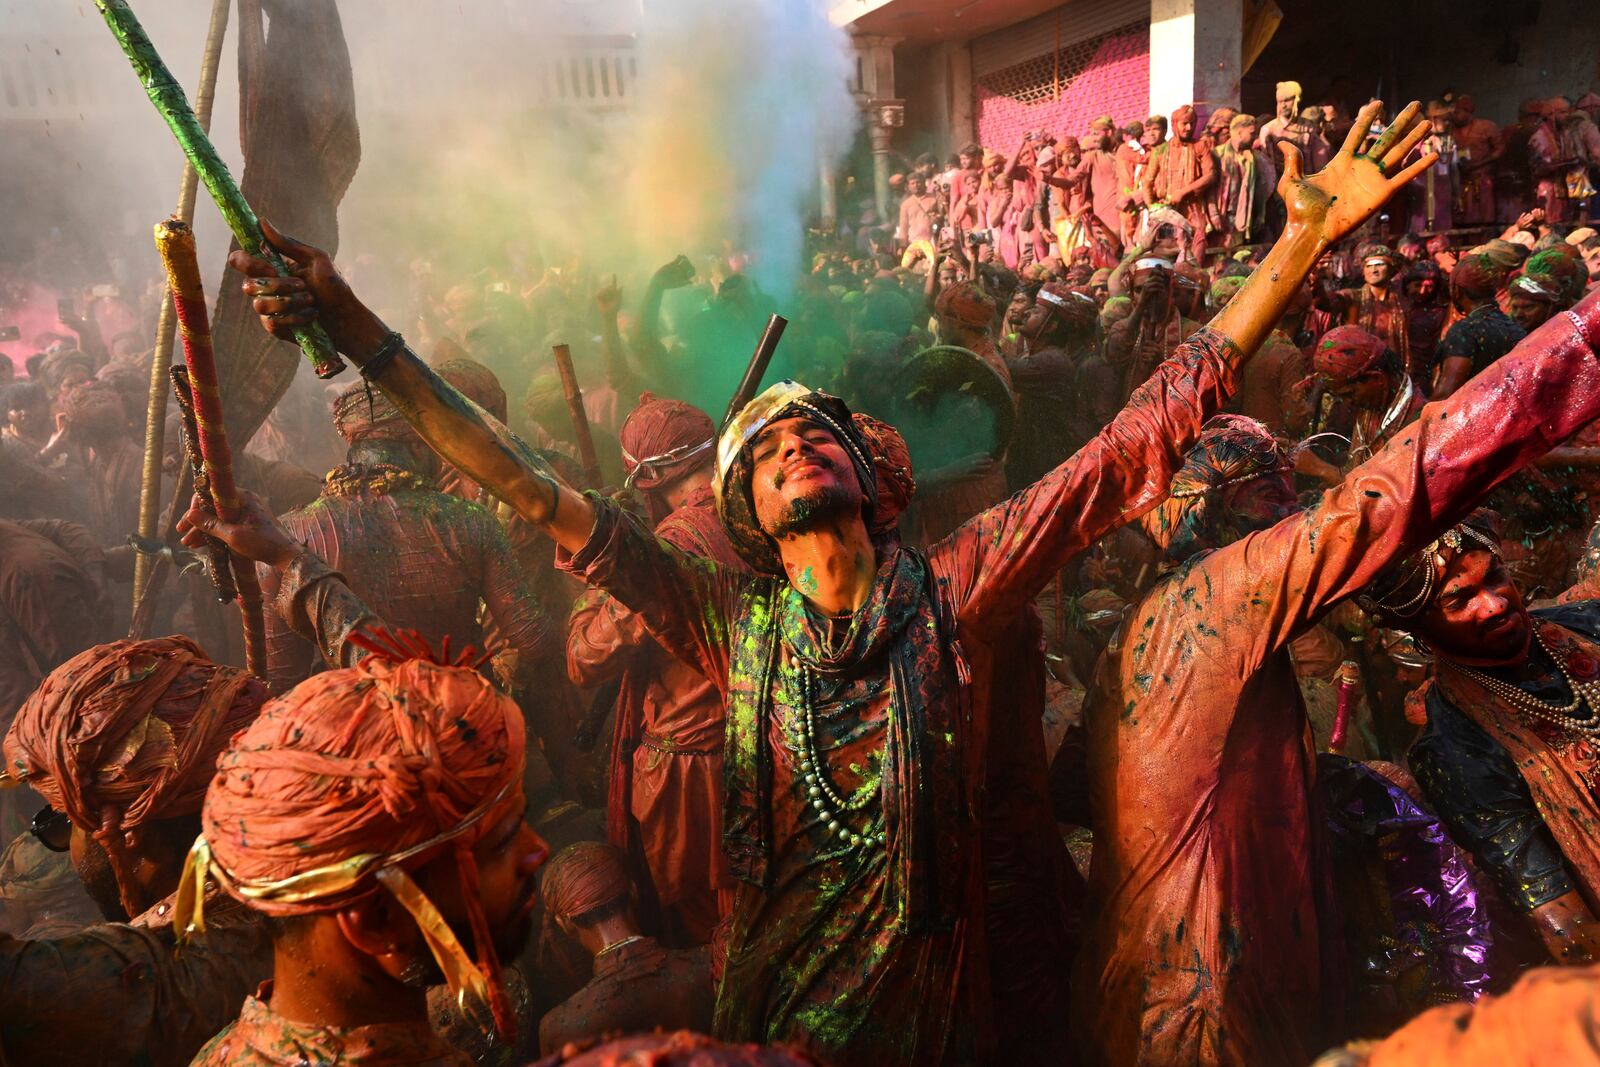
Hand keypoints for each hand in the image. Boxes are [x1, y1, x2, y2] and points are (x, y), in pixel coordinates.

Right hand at [179, 490, 299, 568]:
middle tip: (182, 533)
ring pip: (219, 517)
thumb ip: (211, 525)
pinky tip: (202, 544)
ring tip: (188, 543)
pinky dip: (215, 533)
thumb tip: (190, 514)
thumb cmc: (262, 543)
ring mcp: (247, 512)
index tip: (187, 520)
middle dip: (197, 521)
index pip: (213, 494)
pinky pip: (227, 524)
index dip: (196, 506)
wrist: (286, 555)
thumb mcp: (233, 535)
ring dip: (204, 529)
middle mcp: (245, 501)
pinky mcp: (249, 523)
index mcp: (243, 497)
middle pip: (214, 506)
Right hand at [226, 218, 388, 359]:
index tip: (272, 268)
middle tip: (302, 285)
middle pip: (248, 285)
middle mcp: (265, 287)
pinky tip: (311, 316)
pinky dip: (295, 319)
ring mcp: (269, 309)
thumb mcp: (316, 260)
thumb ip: (289, 244)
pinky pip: (271, 323)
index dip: (247, 263)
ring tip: (311, 301)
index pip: (240, 261)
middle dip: (278, 286)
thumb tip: (262, 222)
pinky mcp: (276, 328)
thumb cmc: (334, 286)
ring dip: (290, 302)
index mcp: (271, 268)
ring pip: (260, 305)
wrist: (347, 318)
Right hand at [595, 275, 621, 315]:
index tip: (614, 274)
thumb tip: (621, 286)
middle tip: (611, 298)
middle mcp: (608, 292)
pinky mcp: (598, 297)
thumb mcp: (618, 301)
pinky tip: (602, 300)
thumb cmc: (615, 309)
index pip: (613, 284)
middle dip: (610, 292)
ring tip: (606, 300)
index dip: (614, 279)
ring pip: (604, 290)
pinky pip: (599, 293)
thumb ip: (619, 293)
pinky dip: (601, 296)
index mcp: (614, 292)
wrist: (609, 314)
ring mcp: (603, 294)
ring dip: (606, 294)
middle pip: (609, 287)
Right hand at [651, 254, 695, 289]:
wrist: (659, 281)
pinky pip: (678, 259)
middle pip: (689, 266)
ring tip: (683, 256)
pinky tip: (679, 255)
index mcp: (685, 277)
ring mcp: (678, 267)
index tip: (690, 267)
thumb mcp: (676, 284)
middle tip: (686, 261)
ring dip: (685, 258)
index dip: (692, 269)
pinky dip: (679, 257)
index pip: (692, 272)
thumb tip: (691, 282)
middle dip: (688, 263)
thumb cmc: (668, 285)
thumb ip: (684, 283)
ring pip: (684, 261)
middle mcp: (683, 272)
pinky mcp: (673, 264)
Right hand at [941, 453, 994, 483]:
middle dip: (983, 460)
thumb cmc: (944, 473)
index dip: (980, 455)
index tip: (987, 453)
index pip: (972, 456)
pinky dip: (977, 476)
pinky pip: (971, 477)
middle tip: (991, 459)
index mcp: (960, 462)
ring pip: (974, 468)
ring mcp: (962, 471)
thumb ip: (960, 466)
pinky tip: (984, 477)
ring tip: (990, 466)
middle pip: (975, 461)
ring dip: (983, 467)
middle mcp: (962, 465)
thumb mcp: (953, 468)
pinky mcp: (961, 477)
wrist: (938, 477)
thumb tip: (964, 466)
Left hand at [1275, 100, 1435, 247]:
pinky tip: (1434, 154)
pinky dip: (1419, 166)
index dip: (1368, 119)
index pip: (1358, 134)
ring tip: (1428, 122)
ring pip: (1399, 153)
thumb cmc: (1299, 210)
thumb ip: (1293, 160)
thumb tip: (1281, 142)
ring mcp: (1373, 180)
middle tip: (1415, 105)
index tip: (1377, 103)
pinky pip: (1404, 177)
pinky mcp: (1382, 194)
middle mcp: (1360, 168)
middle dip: (1401, 122)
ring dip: (1414, 138)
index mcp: (1341, 162)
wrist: (1310, 231)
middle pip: (1385, 138)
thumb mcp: (1291, 182)